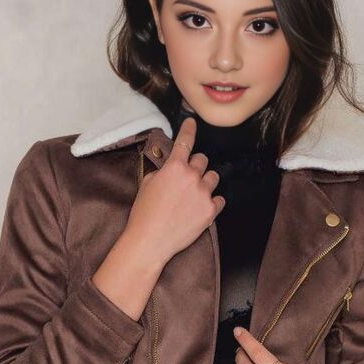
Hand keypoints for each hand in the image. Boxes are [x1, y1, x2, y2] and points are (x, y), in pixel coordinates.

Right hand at [124, 116, 225, 266]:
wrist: (150, 241)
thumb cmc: (144, 214)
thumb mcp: (147, 184)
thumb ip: (161, 171)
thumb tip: (169, 168)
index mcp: (174, 167)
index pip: (185, 141)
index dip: (189, 129)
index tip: (193, 122)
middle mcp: (192, 177)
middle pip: (203, 160)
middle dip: (195, 166)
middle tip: (187, 178)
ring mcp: (203, 194)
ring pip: (213, 178)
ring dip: (206, 182)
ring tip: (194, 194)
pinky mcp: (210, 211)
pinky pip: (219, 199)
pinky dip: (212, 202)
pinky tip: (201, 208)